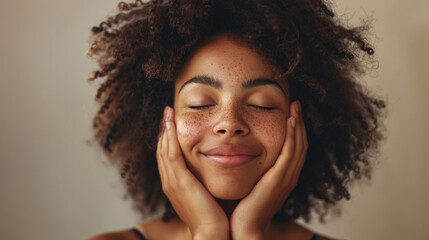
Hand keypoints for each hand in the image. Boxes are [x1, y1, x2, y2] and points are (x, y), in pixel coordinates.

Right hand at [156, 106, 228, 239]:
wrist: (213, 235)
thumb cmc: (216, 217)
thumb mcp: (208, 194)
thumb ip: (206, 180)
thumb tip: (215, 167)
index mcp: (175, 185)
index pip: (168, 156)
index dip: (169, 138)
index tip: (173, 123)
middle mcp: (169, 182)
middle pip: (162, 150)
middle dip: (164, 130)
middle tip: (167, 112)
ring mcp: (172, 182)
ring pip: (164, 149)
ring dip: (165, 129)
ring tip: (167, 112)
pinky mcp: (179, 181)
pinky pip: (171, 154)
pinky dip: (169, 137)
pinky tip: (171, 123)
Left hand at [230, 100, 307, 239]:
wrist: (243, 230)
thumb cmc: (242, 209)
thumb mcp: (249, 184)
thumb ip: (250, 170)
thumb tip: (238, 153)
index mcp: (282, 178)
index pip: (293, 149)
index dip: (294, 131)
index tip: (290, 113)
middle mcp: (288, 177)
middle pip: (300, 144)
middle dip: (299, 123)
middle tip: (296, 104)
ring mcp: (286, 179)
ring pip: (298, 146)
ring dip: (298, 124)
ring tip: (295, 106)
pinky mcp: (279, 180)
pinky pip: (290, 153)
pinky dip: (292, 136)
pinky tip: (290, 121)